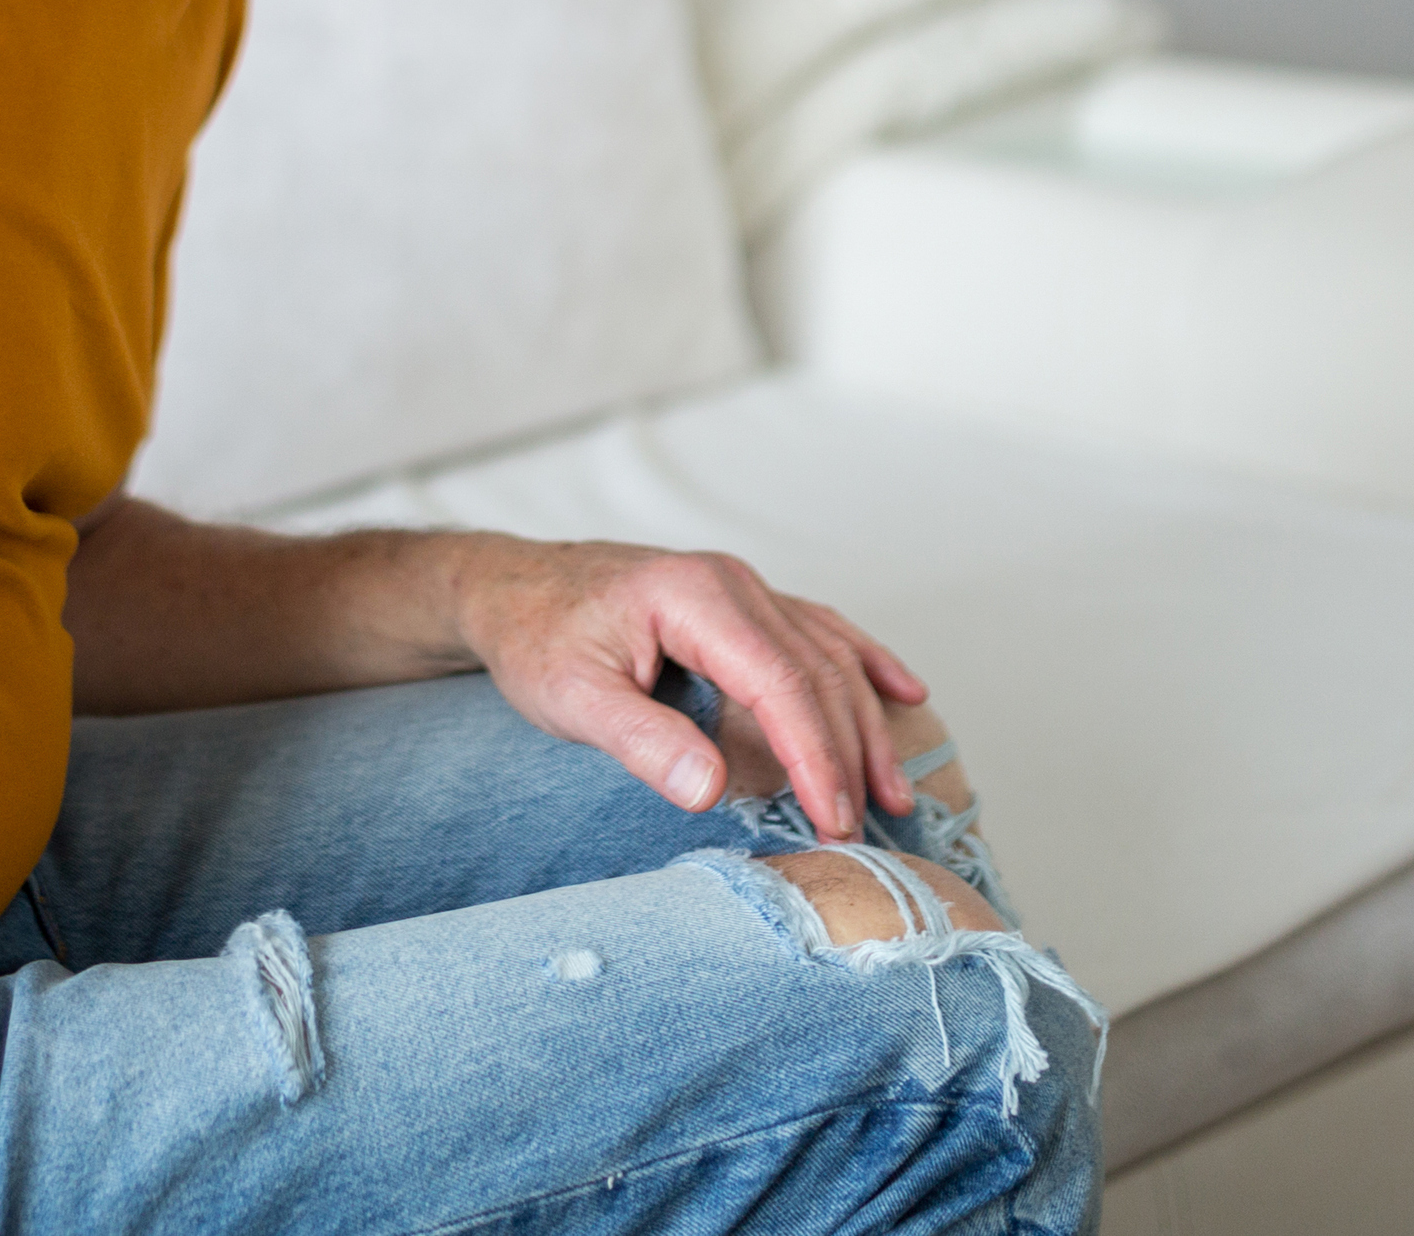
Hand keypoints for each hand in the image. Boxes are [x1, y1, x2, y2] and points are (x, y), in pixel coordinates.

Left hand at [450, 538, 926, 840]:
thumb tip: (712, 790)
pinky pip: (818, 630)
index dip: (815, 756)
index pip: (781, 682)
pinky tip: (903, 691)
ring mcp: (741, 587)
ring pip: (829, 654)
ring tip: (891, 793)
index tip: (832, 820)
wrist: (510, 587)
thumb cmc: (535, 637)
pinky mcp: (740, 603)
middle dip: (848, 753)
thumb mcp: (570, 697)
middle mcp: (733, 583)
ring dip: (865, 723)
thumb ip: (641, 740)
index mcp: (696, 597)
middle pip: (818, 671)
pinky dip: (863, 663)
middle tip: (859, 830)